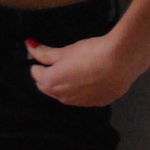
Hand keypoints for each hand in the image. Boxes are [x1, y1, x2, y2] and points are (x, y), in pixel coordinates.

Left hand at [25, 31, 149, 105]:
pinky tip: (93, 77)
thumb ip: (44, 52)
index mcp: (50, 83)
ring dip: (67, 85)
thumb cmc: (90, 53)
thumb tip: (28, 46)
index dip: (40, 64)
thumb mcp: (66, 50)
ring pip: (66, 95)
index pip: (36, 74)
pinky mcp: (97, 104)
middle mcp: (61, 98)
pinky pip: (83, 98)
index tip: (47, 55)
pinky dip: (83, 89)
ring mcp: (80, 103)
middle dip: (51, 76)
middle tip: (62, 62)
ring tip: (79, 69)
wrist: (121, 62)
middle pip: (49, 88)